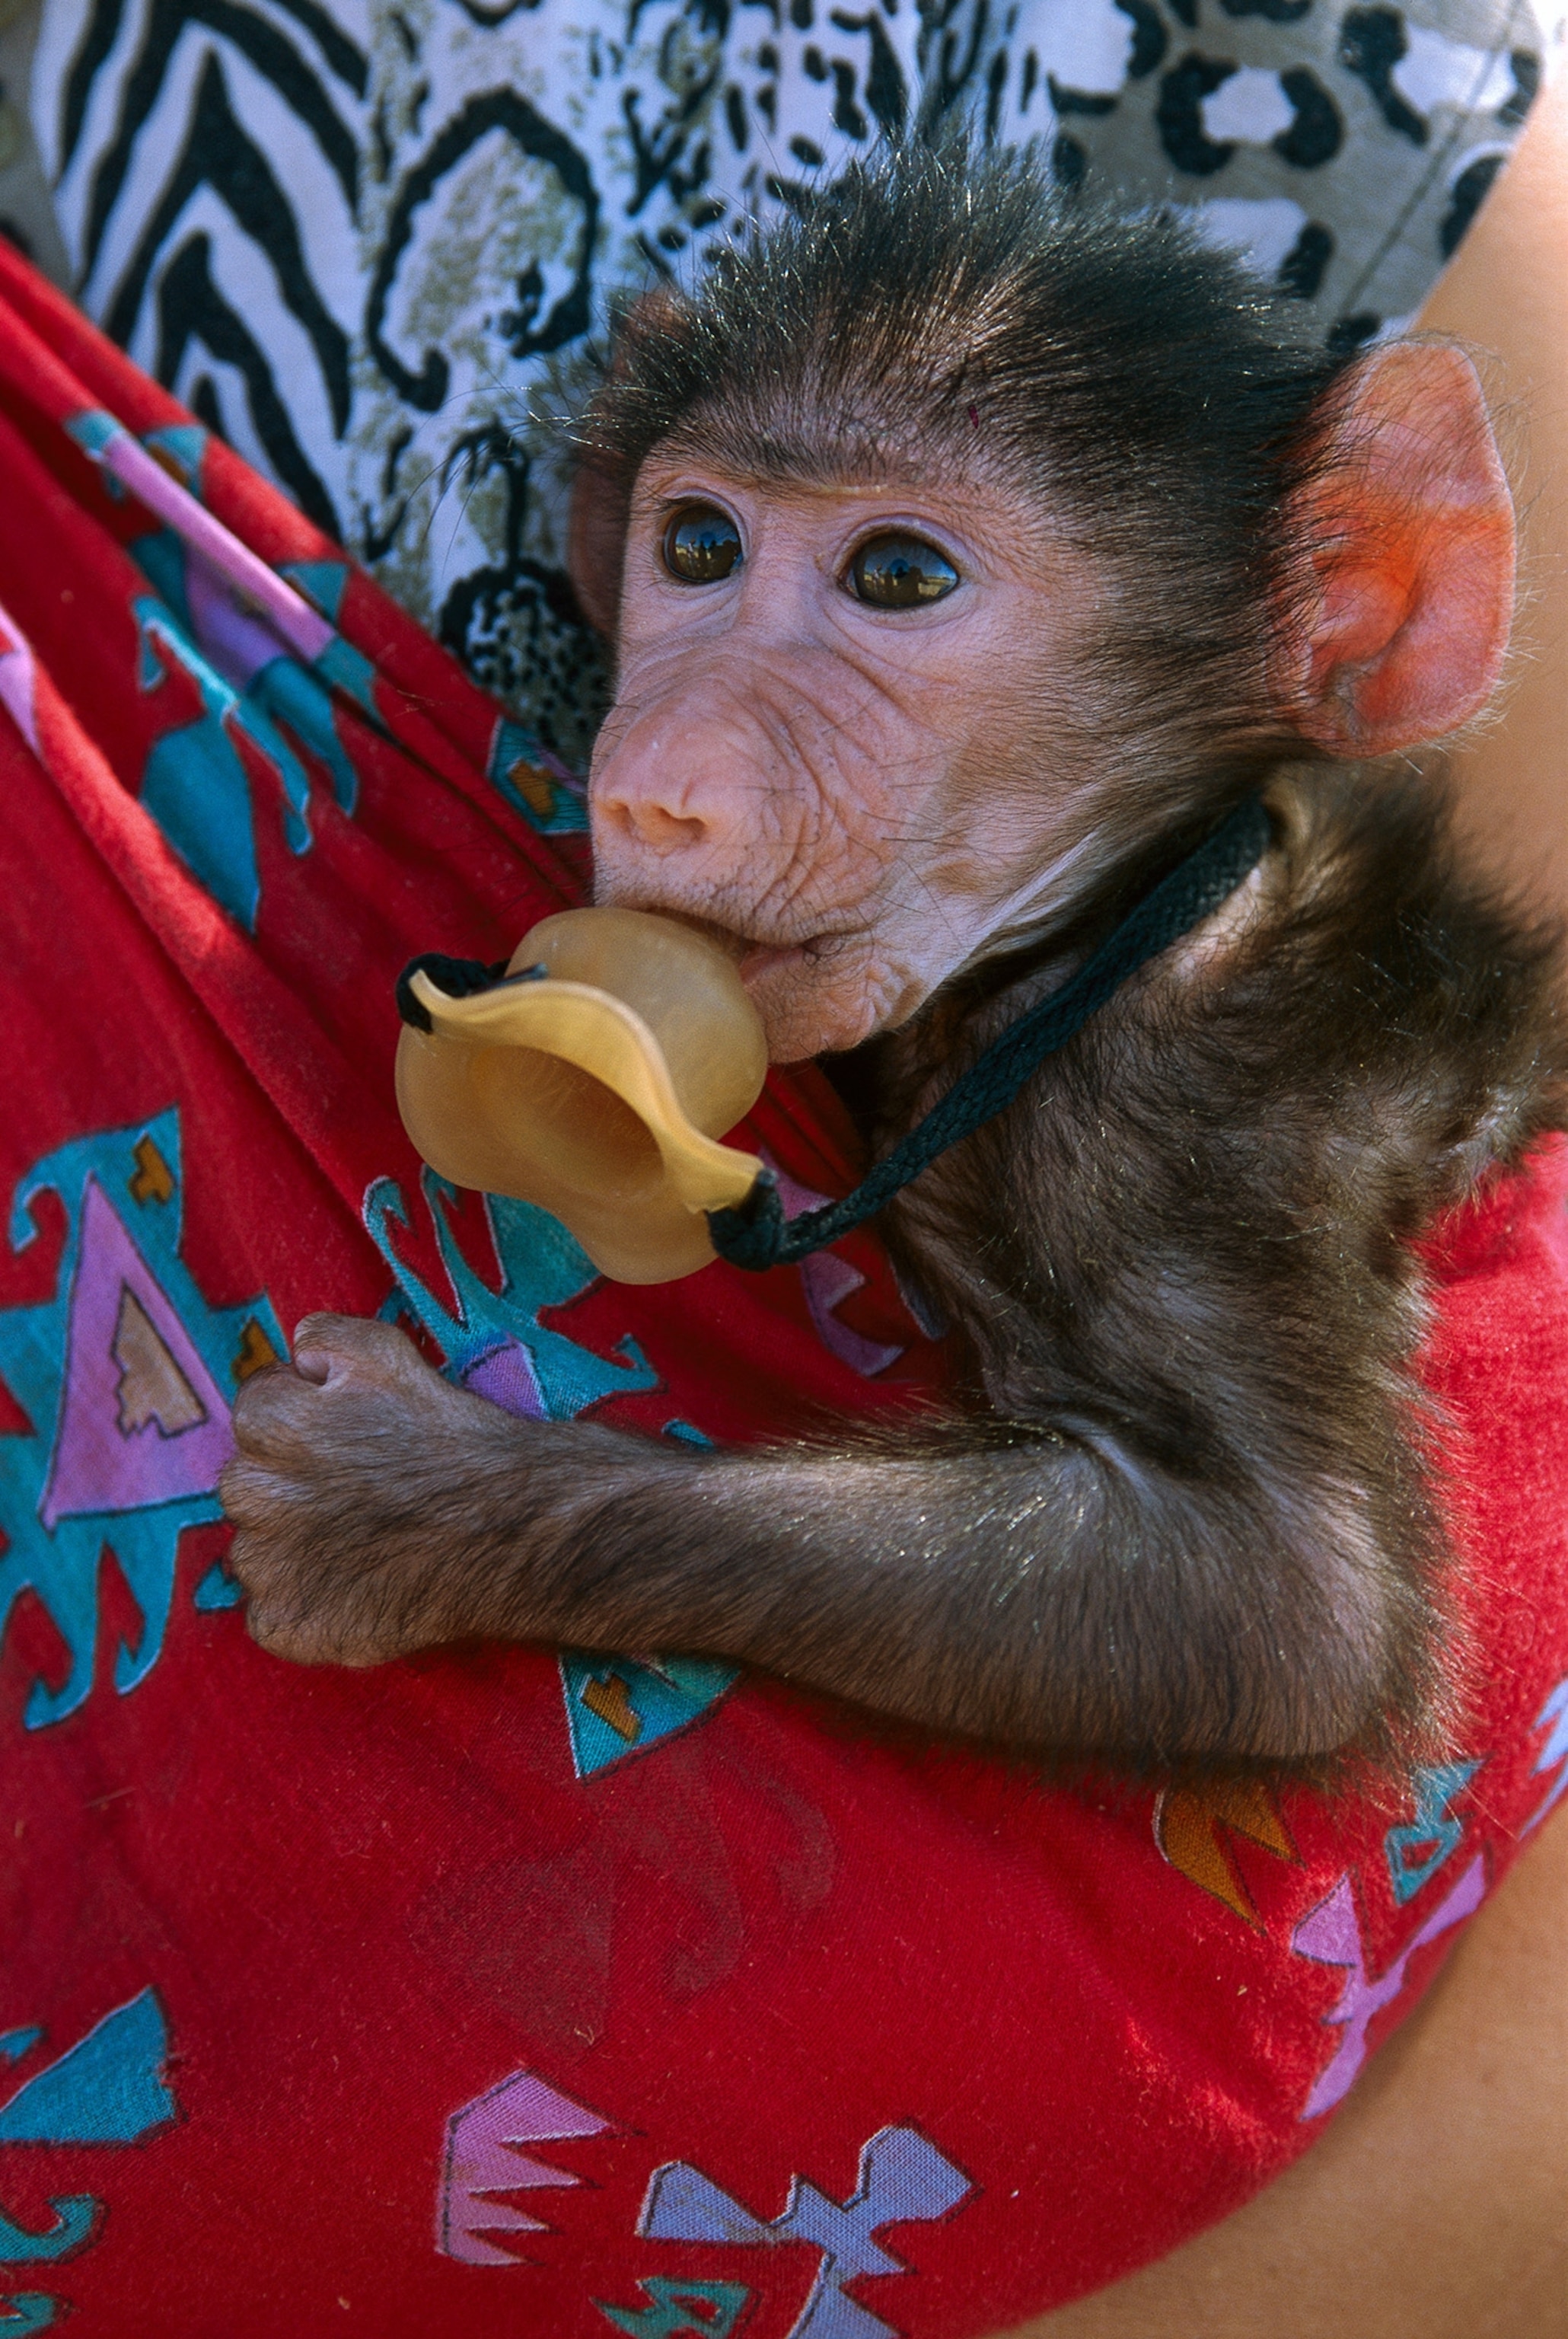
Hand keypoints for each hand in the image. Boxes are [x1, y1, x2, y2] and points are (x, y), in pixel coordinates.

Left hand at [221, 1312, 555, 1665]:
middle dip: (293, 1487)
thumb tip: (295, 1350)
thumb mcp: (391, 1355)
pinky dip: (308, 1607)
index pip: (256, 1414)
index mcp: (270, 1423)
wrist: (512, 1530)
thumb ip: (326, 1337)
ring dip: (294, 1549)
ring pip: (257, 1552)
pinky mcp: (287, 1625)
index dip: (308, 1424)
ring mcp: (266, 1567)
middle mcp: (252, 1493)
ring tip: (365, 1544)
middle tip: (361, 1496)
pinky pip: (272, 1615)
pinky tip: (360, 1590)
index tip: (352, 1442)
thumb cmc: (453, 1440)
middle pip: (250, 1486)